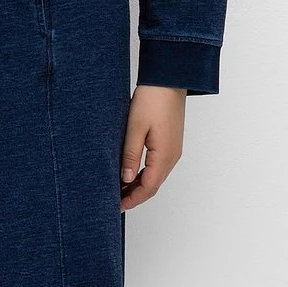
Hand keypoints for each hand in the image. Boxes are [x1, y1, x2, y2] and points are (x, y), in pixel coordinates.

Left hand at [120, 84, 186, 210]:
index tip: (117, 206)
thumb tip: (125, 178)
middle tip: (114, 202)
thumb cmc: (152, 99)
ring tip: (118, 189)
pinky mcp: (170, 143)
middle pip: (153, 185)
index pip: (148, 187)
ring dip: (138, 185)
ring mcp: (173, 150)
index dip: (132, 199)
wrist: (169, 79)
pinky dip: (144, 174)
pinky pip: (157, 166)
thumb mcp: (135, 128)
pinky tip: (130, 173)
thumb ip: (130, 155)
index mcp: (164, 155)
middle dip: (134, 196)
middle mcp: (172, 156)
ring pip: (155, 176)